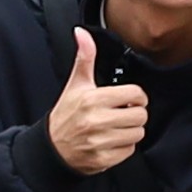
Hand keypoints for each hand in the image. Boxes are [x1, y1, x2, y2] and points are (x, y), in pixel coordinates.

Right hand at [47, 30, 148, 177]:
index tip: (127, 99)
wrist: (51, 149)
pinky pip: (129, 151)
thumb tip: (82, 32)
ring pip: (137, 134)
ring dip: (130, 131)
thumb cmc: (66, 114)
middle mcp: (97, 120)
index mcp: (93, 99)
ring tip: (115, 128)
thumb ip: (84, 58)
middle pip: (140, 115)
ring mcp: (99, 141)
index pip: (136, 94)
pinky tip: (110, 142)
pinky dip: (123, 148)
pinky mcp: (102, 159)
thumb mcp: (76, 85)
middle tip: (121, 115)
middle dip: (134, 114)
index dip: (135, 97)